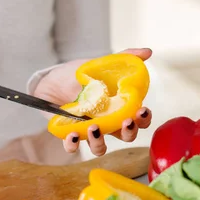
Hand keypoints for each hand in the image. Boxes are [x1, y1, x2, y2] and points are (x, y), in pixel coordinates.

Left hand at [34, 48, 152, 155]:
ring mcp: (88, 130)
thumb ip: (124, 58)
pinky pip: (73, 147)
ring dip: (100, 142)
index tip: (142, 110)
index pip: (139, 119)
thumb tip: (147, 52)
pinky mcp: (69, 133)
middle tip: (126, 121)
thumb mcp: (102, 64)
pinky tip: (72, 134)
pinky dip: (73, 145)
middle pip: (125, 136)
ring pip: (100, 148)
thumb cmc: (80, 75)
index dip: (144, 119)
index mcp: (119, 108)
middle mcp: (107, 123)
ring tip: (94, 127)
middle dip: (129, 132)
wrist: (52, 79)